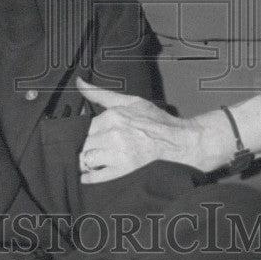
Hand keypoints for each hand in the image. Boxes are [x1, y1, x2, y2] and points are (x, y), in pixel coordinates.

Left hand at [76, 76, 232, 179]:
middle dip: (82, 149)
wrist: (181, 141)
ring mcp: (118, 154)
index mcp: (112, 116)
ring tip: (91, 162)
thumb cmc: (156, 121)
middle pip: (82, 145)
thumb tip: (79, 82)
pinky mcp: (124, 171)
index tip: (86, 138)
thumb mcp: (130, 101)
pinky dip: (89, 177)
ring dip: (86, 162)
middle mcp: (113, 134)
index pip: (82, 128)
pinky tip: (90, 175)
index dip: (80, 135)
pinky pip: (95, 177)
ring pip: (86, 160)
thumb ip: (101, 94)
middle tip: (88, 151)